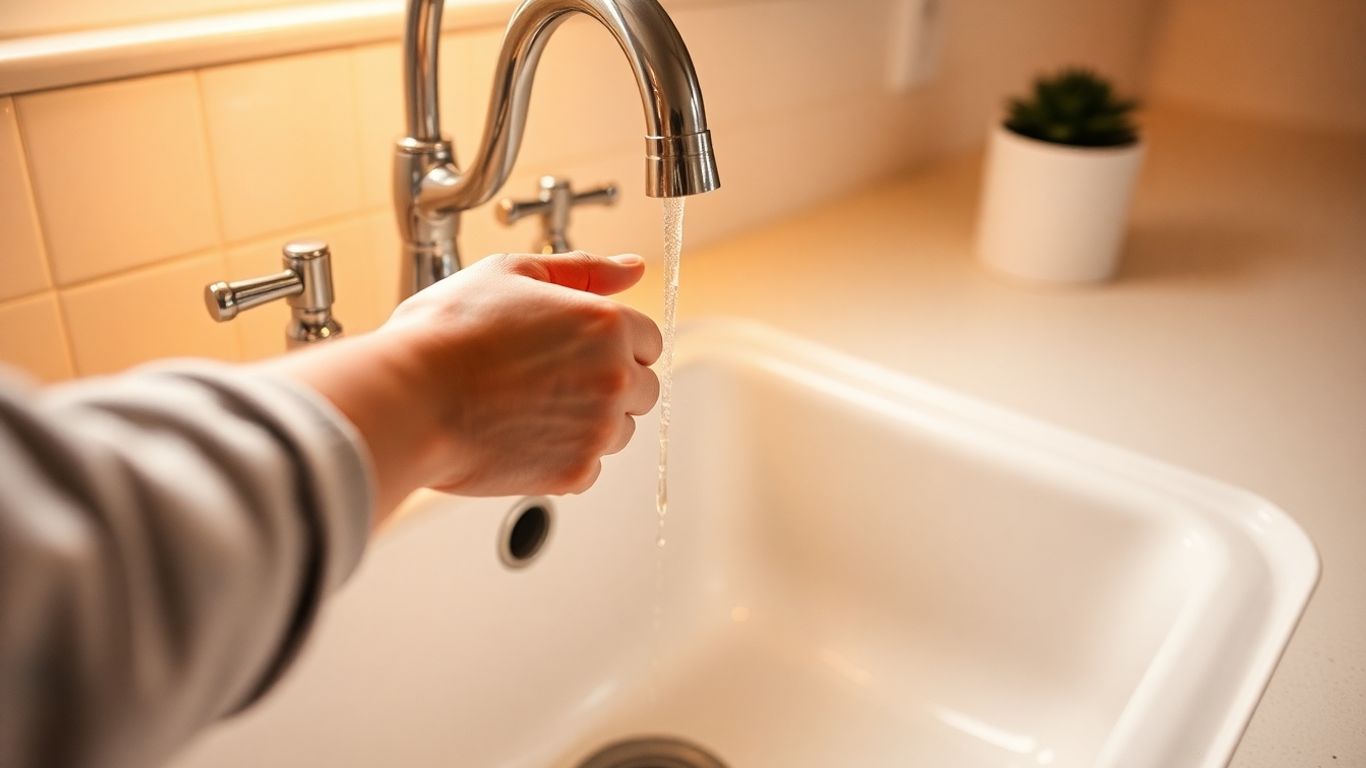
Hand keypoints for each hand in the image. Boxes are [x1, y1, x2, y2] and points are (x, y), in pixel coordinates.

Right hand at [266, 251, 661, 516]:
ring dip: (588, 423)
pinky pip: (588, 469)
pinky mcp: (573, 473)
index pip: (648, 340)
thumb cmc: (445, 334)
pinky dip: (562, 458)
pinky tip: (520, 436)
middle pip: (643, 389)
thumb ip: (583, 269)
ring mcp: (597, 429)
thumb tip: (632, 268)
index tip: (577, 350)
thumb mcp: (512, 273)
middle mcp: (613, 377)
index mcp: (606, 323)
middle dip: (608, 385)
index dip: (612, 343)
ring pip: (618, 431)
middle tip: (550, 380)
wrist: (405, 400)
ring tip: (528, 408)